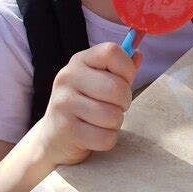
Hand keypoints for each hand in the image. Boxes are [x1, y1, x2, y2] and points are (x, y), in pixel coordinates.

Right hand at [38, 43, 141, 166]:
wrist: (54, 136)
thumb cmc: (85, 103)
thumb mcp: (100, 80)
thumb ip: (120, 68)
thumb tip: (138, 54)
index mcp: (79, 60)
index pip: (111, 52)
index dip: (126, 68)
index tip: (124, 80)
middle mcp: (68, 76)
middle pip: (117, 88)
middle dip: (124, 101)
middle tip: (115, 106)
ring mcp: (64, 103)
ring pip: (112, 115)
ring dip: (115, 122)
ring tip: (103, 120)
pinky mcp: (66, 130)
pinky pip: (105, 137)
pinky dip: (107, 139)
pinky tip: (95, 134)